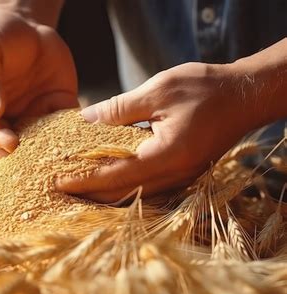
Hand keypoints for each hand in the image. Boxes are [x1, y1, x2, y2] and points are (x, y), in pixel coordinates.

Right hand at [0, 10, 77, 160]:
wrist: (26, 27)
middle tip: (32, 154)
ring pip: (31, 145)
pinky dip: (66, 137)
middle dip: (17, 153)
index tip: (9, 142)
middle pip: (2, 146)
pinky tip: (73, 140)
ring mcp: (24, 119)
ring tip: (53, 155)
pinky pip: (59, 130)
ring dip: (41, 152)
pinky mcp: (51, 113)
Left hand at [55, 62, 256, 202]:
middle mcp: (175, 175)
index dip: (84, 181)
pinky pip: (147, 187)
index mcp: (167, 156)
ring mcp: (181, 178)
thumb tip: (85, 120)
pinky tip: (108, 176)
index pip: (115, 177)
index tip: (58, 182)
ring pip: (135, 194)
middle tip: (60, 189)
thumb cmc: (205, 88)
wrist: (246, 96)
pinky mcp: (183, 173)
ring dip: (105, 192)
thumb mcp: (159, 90)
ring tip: (78, 185)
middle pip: (123, 194)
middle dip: (90, 193)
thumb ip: (120, 108)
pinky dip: (123, 184)